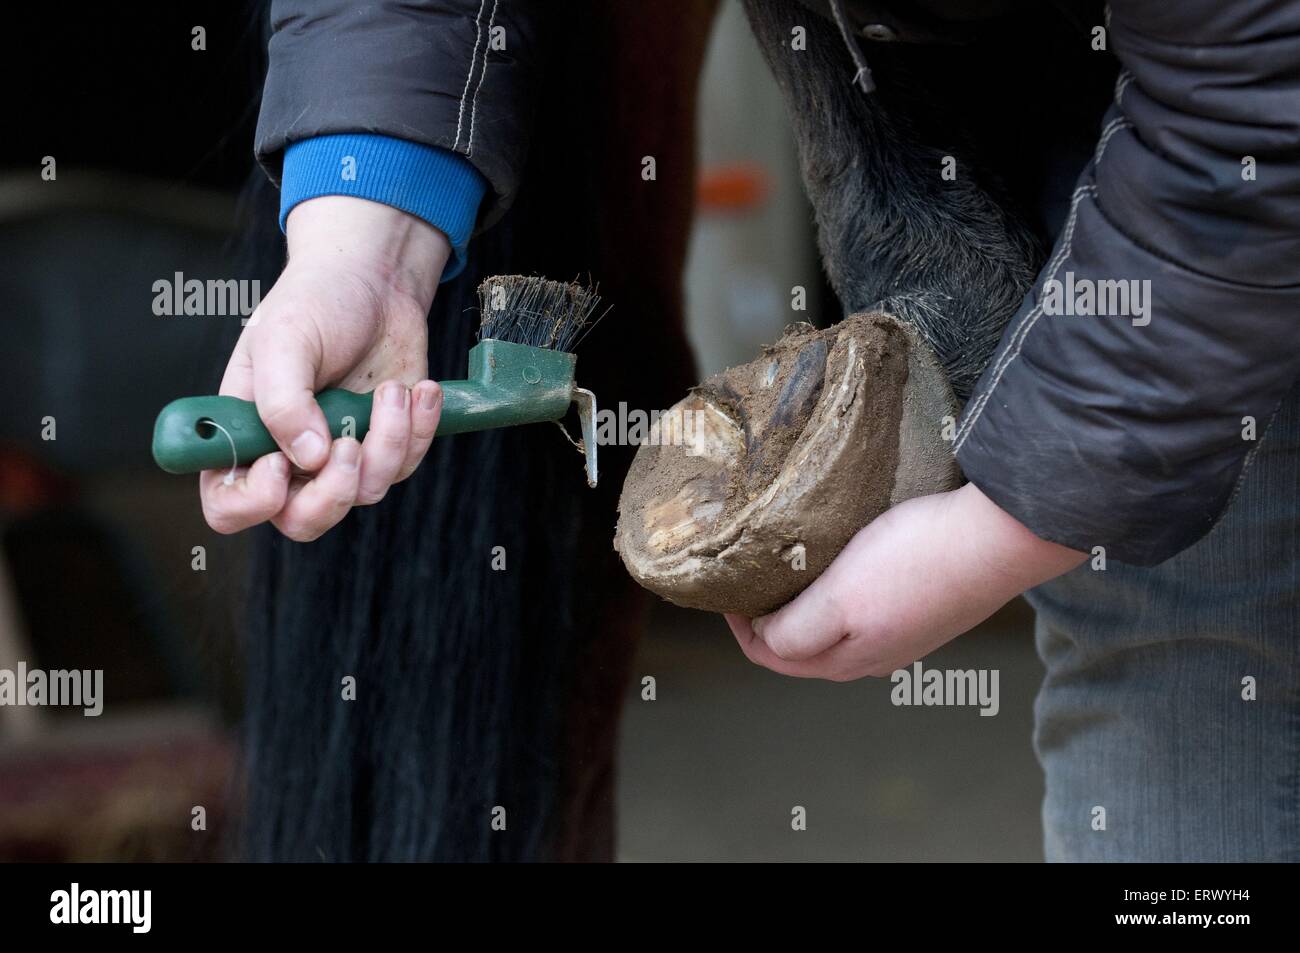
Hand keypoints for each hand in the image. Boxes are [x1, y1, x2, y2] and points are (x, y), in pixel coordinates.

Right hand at [200, 196, 450, 540]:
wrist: (375, 283)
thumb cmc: (314, 303)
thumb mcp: (284, 339)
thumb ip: (283, 401)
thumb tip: (308, 459)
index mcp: (244, 435)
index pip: (228, 504)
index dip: (253, 501)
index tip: (279, 464)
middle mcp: (290, 457)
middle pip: (303, 522)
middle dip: (332, 494)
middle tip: (348, 445)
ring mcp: (341, 456)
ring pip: (363, 493)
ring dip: (387, 443)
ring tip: (391, 391)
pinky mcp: (387, 446)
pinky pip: (405, 466)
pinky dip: (417, 431)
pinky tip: (419, 392)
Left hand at [725, 483, 1085, 680]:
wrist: (1002, 536)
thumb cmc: (917, 561)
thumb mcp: (839, 599)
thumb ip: (797, 630)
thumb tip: (765, 641)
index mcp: (850, 656)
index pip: (774, 657)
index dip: (741, 629)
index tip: (725, 592)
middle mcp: (877, 654)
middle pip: (803, 652)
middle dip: (767, 625)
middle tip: (746, 586)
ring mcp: (906, 632)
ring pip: (836, 634)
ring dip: (802, 615)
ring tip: (784, 578)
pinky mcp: (928, 606)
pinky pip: (867, 615)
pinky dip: (837, 603)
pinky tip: (840, 573)